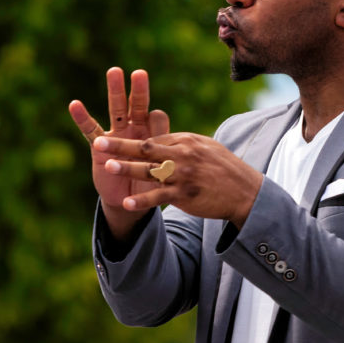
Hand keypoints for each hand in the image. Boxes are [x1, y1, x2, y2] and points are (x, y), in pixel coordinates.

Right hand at [69, 68, 169, 237]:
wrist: (131, 201)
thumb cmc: (150, 180)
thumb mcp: (160, 165)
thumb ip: (163, 144)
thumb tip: (165, 123)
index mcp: (152, 133)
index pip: (157, 117)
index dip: (158, 120)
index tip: (156, 121)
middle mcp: (134, 129)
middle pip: (137, 105)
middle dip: (138, 90)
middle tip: (140, 73)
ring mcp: (116, 136)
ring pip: (116, 110)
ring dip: (116, 91)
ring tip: (114, 71)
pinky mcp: (99, 146)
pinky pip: (90, 130)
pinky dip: (82, 118)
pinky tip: (74, 105)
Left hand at [92, 133, 263, 227]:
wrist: (245, 192)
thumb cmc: (223, 168)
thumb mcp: (205, 148)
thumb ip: (183, 144)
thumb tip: (163, 140)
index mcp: (186, 141)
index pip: (154, 138)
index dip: (133, 141)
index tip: (113, 141)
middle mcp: (183, 155)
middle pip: (146, 148)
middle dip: (120, 145)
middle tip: (98, 142)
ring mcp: (183, 175)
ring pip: (149, 171)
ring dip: (126, 168)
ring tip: (106, 167)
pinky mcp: (185, 195)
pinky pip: (159, 197)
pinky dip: (143, 201)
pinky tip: (127, 204)